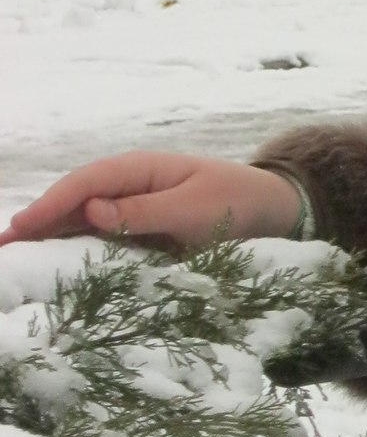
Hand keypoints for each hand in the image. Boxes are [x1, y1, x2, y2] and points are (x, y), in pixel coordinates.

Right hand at [0, 153, 301, 250]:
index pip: (84, 184)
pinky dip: (70, 251)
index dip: (50, 206)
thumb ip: (142, 211)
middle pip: (71, 202)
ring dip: (45, 239)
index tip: (19, 229)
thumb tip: (91, 211)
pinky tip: (46, 267)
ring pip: (77, 222)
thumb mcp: (194, 208)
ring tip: (11, 259)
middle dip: (34, 223)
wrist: (271, 211)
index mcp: (139, 169)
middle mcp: (127, 186)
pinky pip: (96, 239)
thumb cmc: (236, 202)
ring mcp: (129, 208)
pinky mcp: (136, 231)